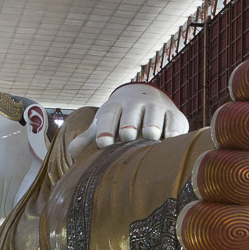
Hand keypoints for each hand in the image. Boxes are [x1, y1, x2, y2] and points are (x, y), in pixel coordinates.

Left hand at [67, 84, 189, 156]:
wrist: (148, 96)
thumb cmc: (121, 117)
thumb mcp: (105, 123)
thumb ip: (89, 138)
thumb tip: (72, 153)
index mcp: (115, 106)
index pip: (109, 114)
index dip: (105, 128)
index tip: (103, 143)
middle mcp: (136, 104)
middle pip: (131, 113)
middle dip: (129, 123)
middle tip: (127, 136)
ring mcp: (157, 107)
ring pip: (154, 115)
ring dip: (152, 125)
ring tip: (151, 136)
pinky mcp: (175, 115)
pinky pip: (175, 122)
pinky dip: (173, 131)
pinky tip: (170, 140)